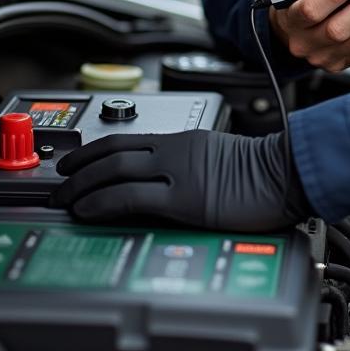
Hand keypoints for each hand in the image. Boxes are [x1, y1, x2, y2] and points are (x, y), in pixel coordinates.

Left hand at [50, 130, 310, 230]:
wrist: (290, 173)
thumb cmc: (267, 171)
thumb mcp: (220, 158)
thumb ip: (191, 165)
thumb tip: (168, 184)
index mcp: (185, 139)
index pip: (127, 139)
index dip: (93, 151)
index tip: (75, 163)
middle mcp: (176, 150)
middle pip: (112, 151)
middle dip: (79, 168)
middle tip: (59, 183)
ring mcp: (179, 172)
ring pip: (115, 171)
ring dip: (82, 185)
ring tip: (65, 199)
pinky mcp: (185, 198)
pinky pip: (131, 198)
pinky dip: (102, 203)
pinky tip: (87, 211)